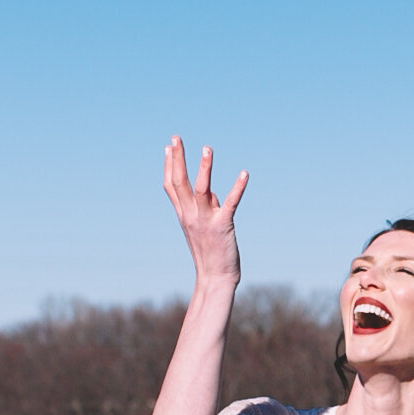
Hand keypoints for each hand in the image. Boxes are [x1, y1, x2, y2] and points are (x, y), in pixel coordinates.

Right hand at [163, 136, 249, 290]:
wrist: (215, 278)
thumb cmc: (211, 252)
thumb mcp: (203, 227)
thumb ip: (205, 207)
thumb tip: (211, 191)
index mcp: (184, 214)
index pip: (171, 186)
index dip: (169, 165)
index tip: (168, 146)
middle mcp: (190, 215)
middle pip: (180, 182)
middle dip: (178, 158)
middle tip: (176, 137)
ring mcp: (205, 221)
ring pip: (201, 189)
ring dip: (204, 167)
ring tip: (207, 147)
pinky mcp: (223, 226)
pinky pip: (230, 203)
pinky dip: (238, 188)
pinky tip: (245, 173)